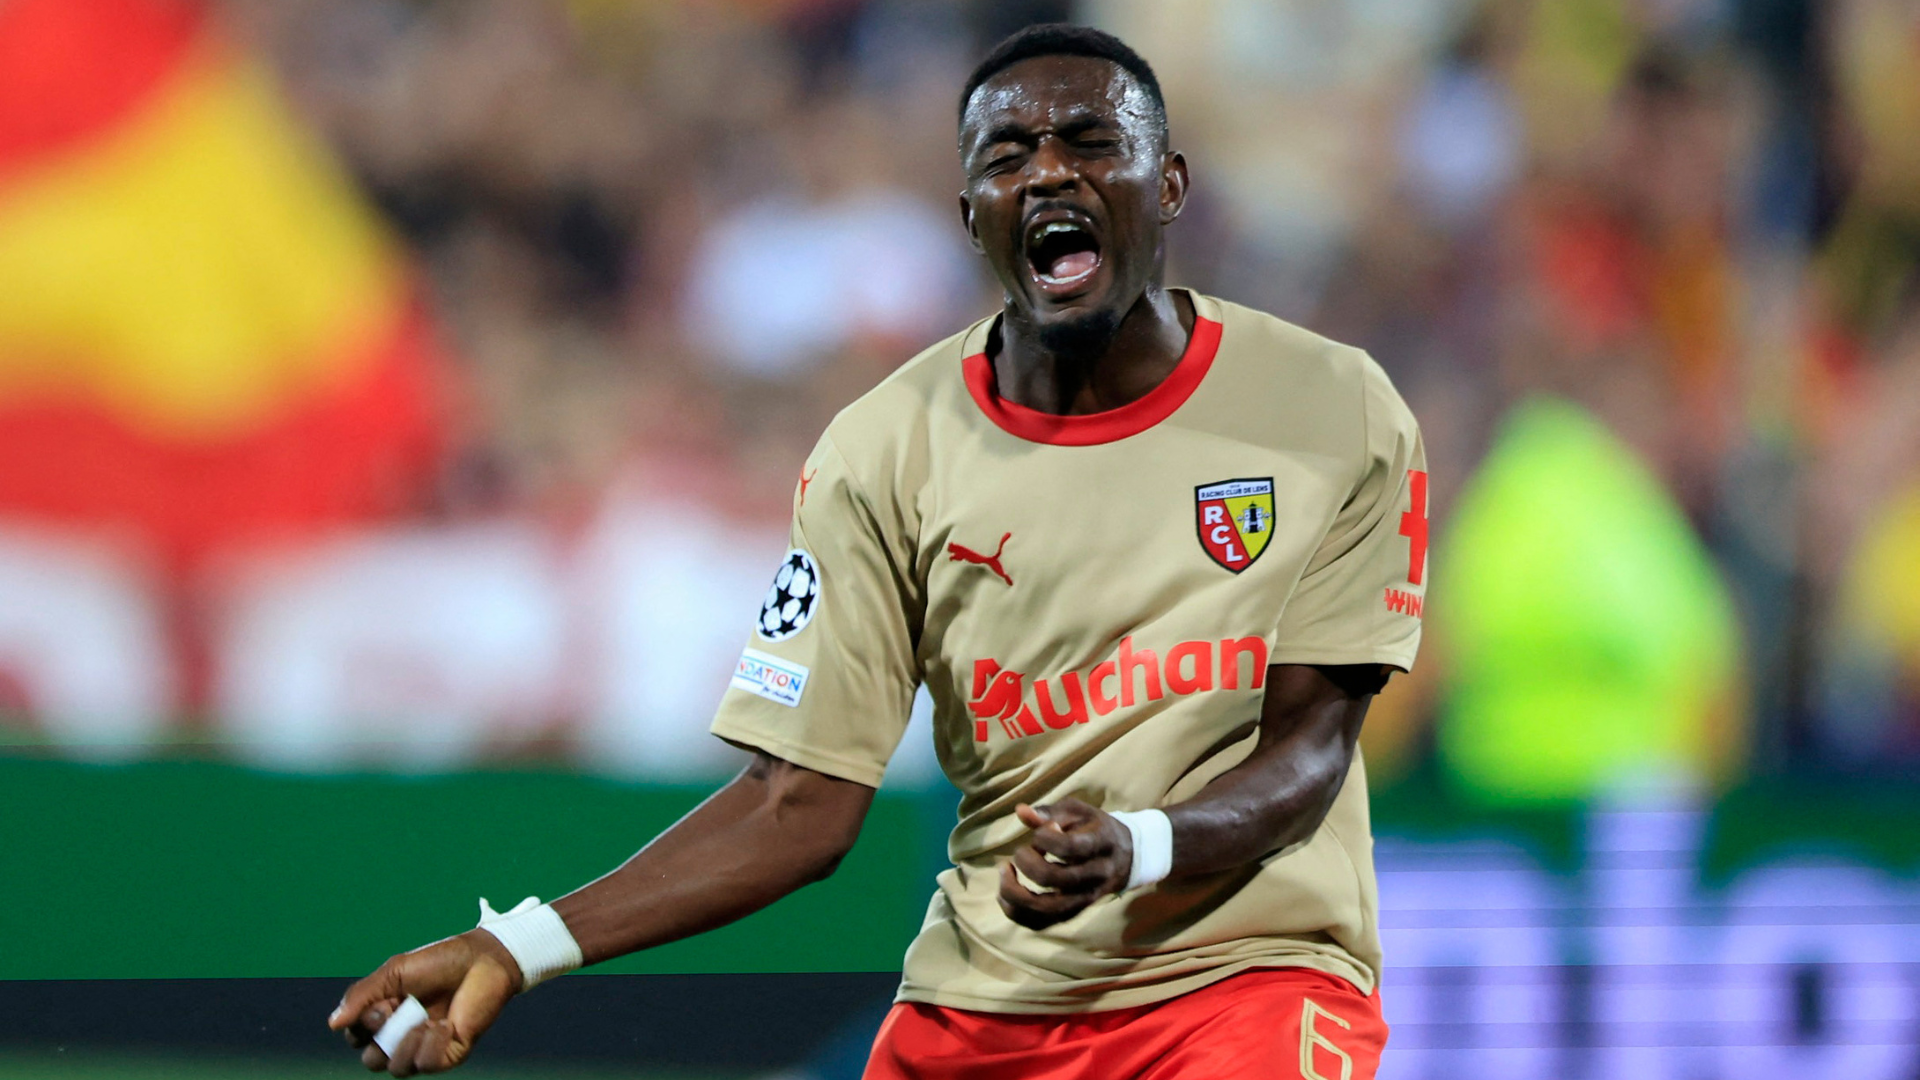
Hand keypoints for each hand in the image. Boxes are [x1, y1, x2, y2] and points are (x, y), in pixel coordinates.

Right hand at [328, 930, 520, 1074]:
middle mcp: (403, 1036)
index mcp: (385, 1016)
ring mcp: (426, 1047)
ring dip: (405, 1044)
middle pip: (372, 1060)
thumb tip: (333, 1024)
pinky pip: (426, 1065)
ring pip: (397, 1068)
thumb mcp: (394, 973)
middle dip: (379, 1037)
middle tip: (396, 1010)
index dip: (361, 1026)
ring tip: (423, 1019)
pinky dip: (431, 1045)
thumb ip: (362, 996)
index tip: (382, 1002)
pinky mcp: (449, 1054)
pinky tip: (445, 1025)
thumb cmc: (439, 962)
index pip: (356, 1038)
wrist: (483, 960)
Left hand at [997, 799, 1132, 929]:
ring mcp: (1084, 899)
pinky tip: (1004, 894)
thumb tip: (1020, 811)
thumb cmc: (1093, 828)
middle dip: (1027, 862)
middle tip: (1021, 851)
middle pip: (1054, 879)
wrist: (1125, 857)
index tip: (1041, 832)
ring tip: (1004, 871)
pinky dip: (1016, 912)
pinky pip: (1041, 923)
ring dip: (1015, 893)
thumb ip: (1049, 812)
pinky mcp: (1073, 913)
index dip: (1045, 837)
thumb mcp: (1077, 811)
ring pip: (1046, 909)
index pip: (1069, 847)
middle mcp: (1095, 876)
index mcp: (1100, 844)